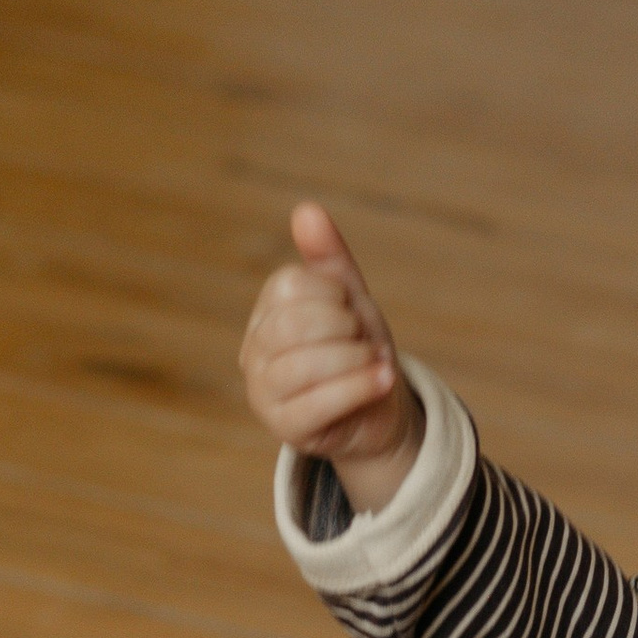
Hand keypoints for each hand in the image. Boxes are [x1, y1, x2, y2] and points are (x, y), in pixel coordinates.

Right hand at [239, 202, 424, 509]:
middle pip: (293, 324)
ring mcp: (263, 393)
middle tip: (364, 341)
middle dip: (345, 328)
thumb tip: (306, 210)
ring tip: (375, 363)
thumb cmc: (358, 348)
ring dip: (356, 359)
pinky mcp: (285, 428)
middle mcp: (254, 352)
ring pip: (305, 364)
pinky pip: (319, 403)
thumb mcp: (349, 299)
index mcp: (265, 313)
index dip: (335, 295)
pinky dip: (360, 387)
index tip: (351, 312)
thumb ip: (328, 257)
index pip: (290, 287)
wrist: (378, 410)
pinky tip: (382, 380)